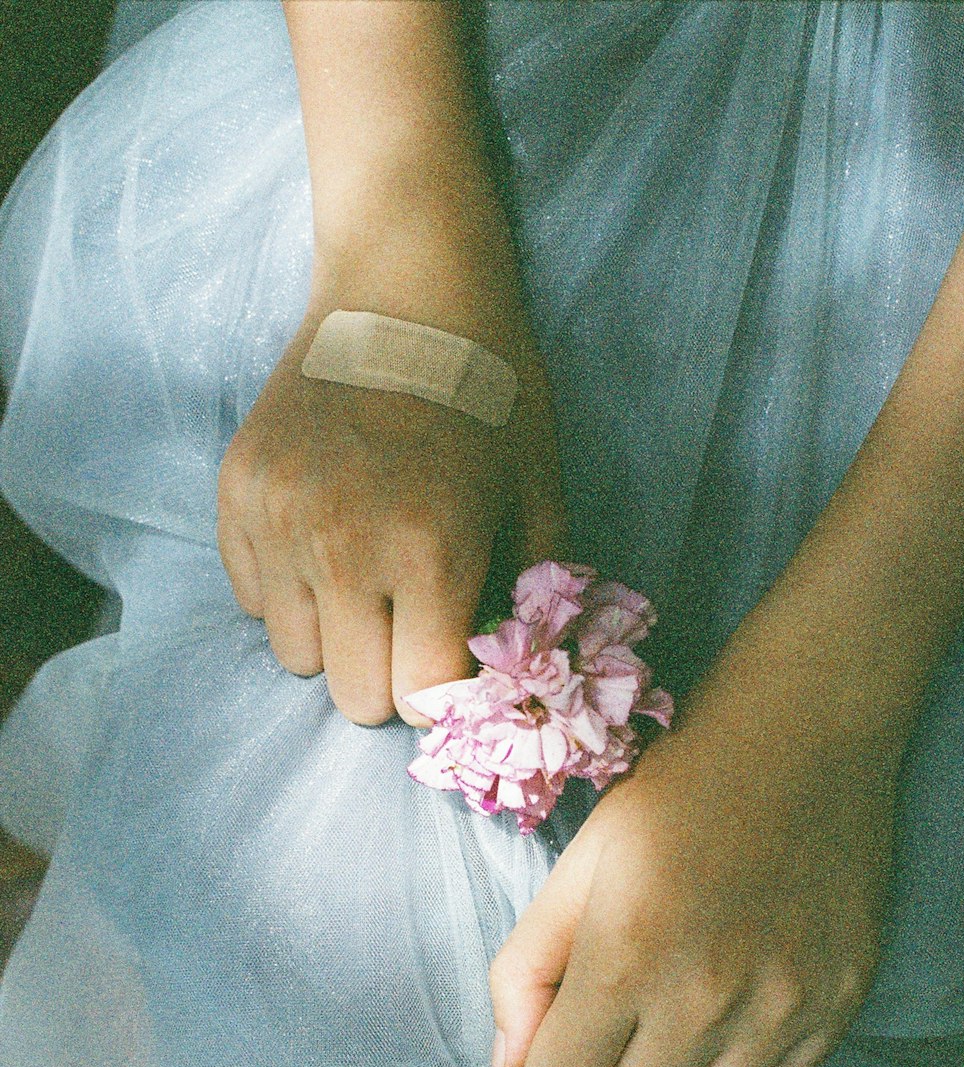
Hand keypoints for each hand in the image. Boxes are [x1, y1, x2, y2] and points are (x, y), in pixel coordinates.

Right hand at [216, 232, 566, 726]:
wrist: (407, 286)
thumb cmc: (493, 393)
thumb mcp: (541, 497)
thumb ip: (529, 601)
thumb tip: (503, 674)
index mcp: (429, 556)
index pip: (420, 699)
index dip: (446, 694)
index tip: (455, 666)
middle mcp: (342, 551)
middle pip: (354, 696)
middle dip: (391, 677)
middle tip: (412, 625)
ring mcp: (278, 522)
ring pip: (298, 655)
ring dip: (337, 637)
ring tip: (366, 578)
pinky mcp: (237, 494)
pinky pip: (254, 600)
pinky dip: (289, 591)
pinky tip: (325, 537)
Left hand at [488, 640, 906, 1066]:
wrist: (803, 738)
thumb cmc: (674, 794)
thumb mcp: (578, 863)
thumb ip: (526, 968)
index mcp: (624, 956)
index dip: (552, 1060)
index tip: (572, 1020)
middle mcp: (706, 999)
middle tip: (627, 1014)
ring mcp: (783, 1007)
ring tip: (689, 1000)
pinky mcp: (840, 1003)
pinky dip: (752, 1054)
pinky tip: (748, 985)